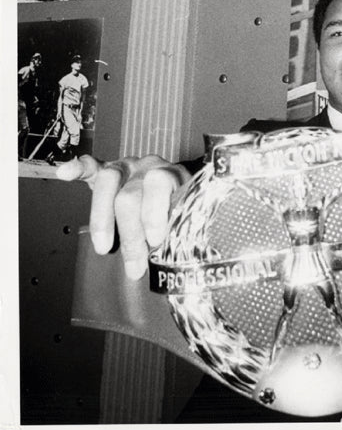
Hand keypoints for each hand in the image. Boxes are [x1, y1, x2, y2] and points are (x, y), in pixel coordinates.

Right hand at [56, 155, 191, 279]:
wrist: (181, 190)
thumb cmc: (181, 209)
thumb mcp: (187, 218)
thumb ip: (178, 230)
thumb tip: (168, 260)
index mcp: (173, 175)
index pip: (159, 184)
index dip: (154, 213)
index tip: (155, 240)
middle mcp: (149, 167)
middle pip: (130, 196)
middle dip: (130, 234)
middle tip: (135, 264)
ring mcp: (128, 166)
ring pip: (108, 182)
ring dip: (102, 219)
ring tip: (103, 247)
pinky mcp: (109, 169)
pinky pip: (91, 165)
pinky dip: (77, 168)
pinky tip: (65, 173)